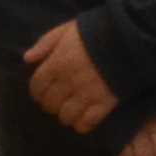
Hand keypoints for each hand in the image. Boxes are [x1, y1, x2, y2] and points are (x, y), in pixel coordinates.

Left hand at [20, 20, 119, 136]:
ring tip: (69, 112)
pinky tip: (82, 120)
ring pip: (66, 116)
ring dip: (65, 115)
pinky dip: (81, 124)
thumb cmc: (95, 30)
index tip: (41, 93)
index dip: (37, 92)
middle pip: (50, 103)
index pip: (37, 86)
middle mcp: (68, 82)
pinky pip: (86, 122)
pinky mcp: (104, 103)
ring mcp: (86, 94)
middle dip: (50, 104)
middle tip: (56, 102)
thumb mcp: (66, 30)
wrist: (128, 38)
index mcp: (57, 63)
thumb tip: (27, 59)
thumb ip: (45, 44)